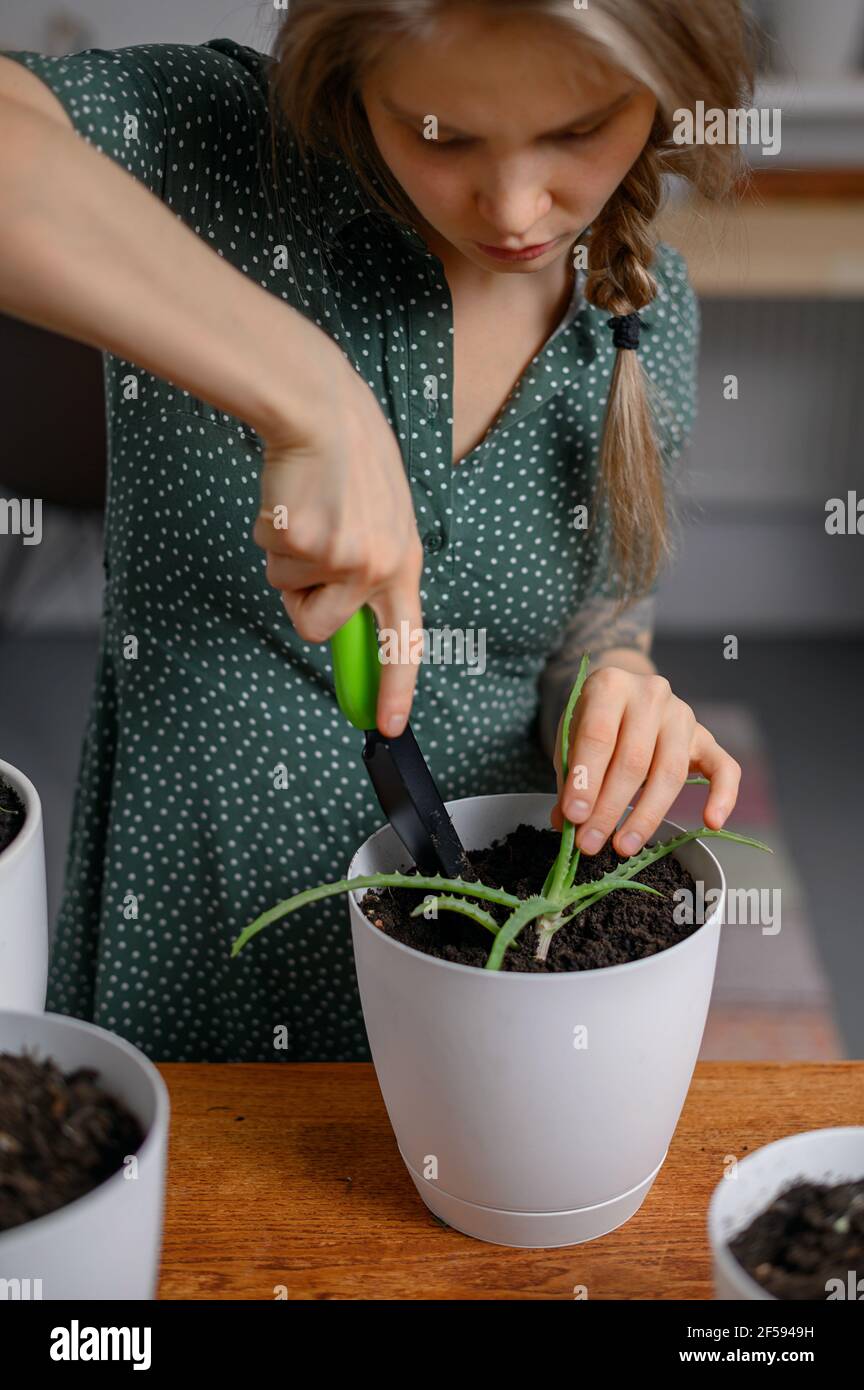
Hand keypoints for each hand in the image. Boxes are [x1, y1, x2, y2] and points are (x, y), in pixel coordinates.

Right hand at [253, 343, 424, 737]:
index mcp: (405, 563)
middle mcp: (379, 567)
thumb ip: (370, 572)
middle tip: (308, 555)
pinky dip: (270, 537)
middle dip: (302, 604)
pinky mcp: (305, 544)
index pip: (404, 641)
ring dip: (285, 561)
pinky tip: (292, 502)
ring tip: (307, 513)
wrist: (324, 412)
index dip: (395, 688)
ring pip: (289, 593)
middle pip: (322, 628)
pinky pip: (271, 562)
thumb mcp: (381, 521)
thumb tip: (343, 627)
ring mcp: (343, 557)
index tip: (386, 727)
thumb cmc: (348, 465)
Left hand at [549, 665, 740, 856]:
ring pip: (670, 772)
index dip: (585, 780)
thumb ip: (569, 776)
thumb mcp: (570, 737)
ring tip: (624, 846)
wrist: (624, 695)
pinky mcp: (706, 737)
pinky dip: (723, 797)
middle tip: (589, 843)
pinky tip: (712, 824)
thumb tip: (566, 823)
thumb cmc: (594, 719)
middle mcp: (651, 694)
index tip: (574, 817)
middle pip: (634, 759)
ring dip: (646, 815)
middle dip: (610, 808)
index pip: (598, 737)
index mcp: (611, 684)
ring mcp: (683, 715)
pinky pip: (725, 768)